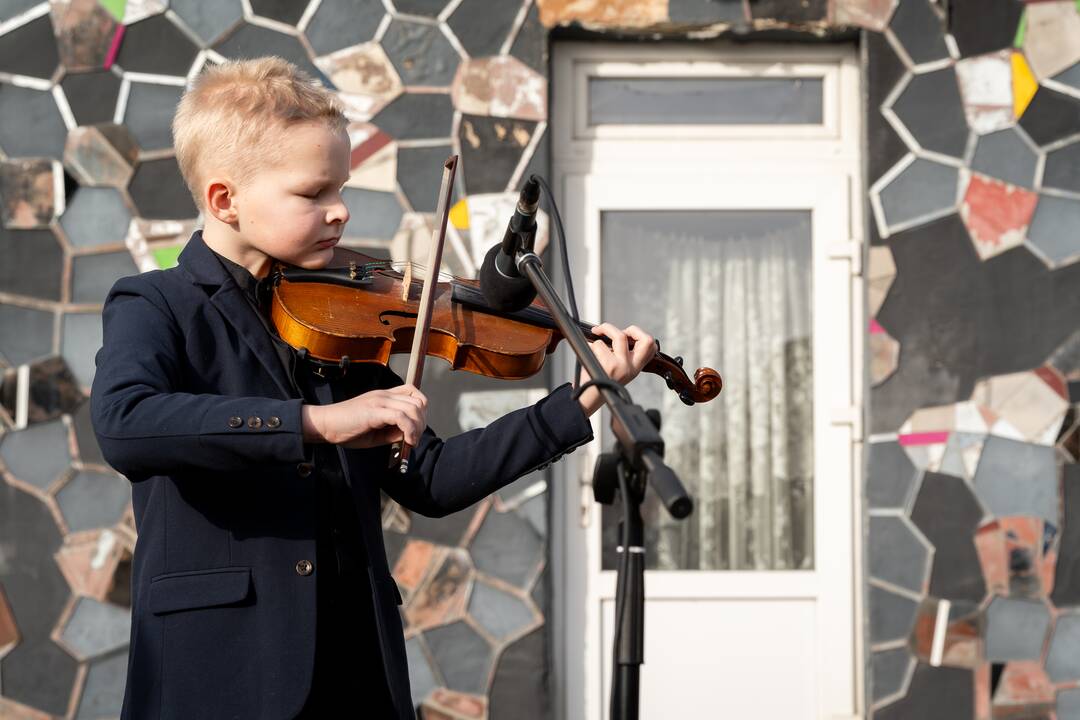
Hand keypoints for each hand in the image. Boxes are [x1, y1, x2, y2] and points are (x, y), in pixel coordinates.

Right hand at [302, 384, 426, 448]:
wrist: (324, 425)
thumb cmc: (347, 430)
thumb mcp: (376, 432)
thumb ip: (394, 431)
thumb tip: (410, 435)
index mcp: (384, 396)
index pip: (413, 393)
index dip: (421, 410)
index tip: (416, 429)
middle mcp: (384, 395)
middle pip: (418, 401)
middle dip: (422, 422)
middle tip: (414, 438)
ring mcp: (379, 401)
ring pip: (413, 408)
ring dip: (417, 427)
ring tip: (411, 442)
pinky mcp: (374, 411)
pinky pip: (401, 417)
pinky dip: (409, 430)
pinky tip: (407, 441)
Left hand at [576, 323, 656, 416]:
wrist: (589, 398)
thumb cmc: (600, 380)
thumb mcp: (618, 369)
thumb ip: (622, 354)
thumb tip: (613, 332)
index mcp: (636, 367)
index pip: (651, 346)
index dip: (641, 335)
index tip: (627, 334)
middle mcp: (632, 367)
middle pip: (646, 339)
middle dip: (632, 329)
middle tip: (621, 333)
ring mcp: (622, 366)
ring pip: (619, 336)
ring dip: (604, 331)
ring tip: (596, 335)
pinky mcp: (609, 365)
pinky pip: (599, 344)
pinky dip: (591, 344)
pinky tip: (589, 352)